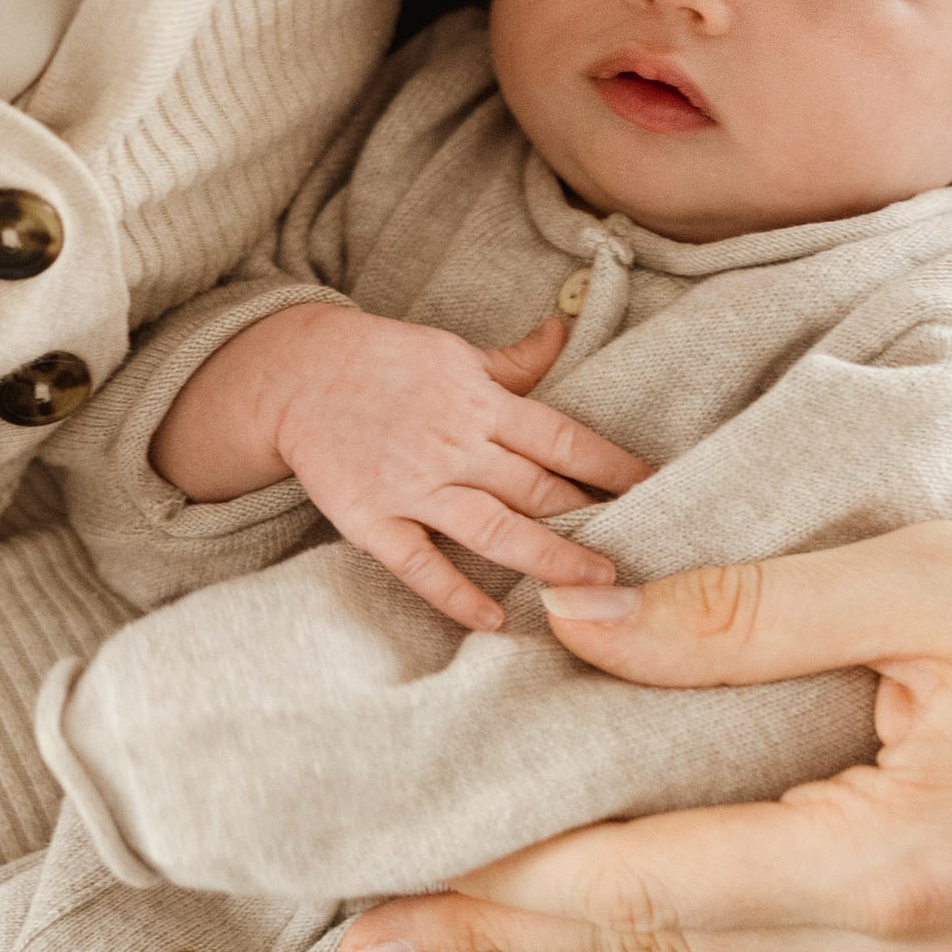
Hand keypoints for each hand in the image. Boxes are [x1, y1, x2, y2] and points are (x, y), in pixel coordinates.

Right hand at [158, 305, 650, 632]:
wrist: (293, 373)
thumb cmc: (382, 362)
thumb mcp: (453, 352)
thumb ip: (513, 362)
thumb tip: (564, 332)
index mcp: (481, 402)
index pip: (562, 439)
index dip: (612, 465)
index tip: (657, 487)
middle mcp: (455, 446)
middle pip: (538, 490)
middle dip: (593, 520)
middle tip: (644, 550)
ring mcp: (413, 486)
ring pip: (493, 529)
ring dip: (547, 559)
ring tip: (594, 586)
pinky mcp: (372, 519)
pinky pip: (420, 564)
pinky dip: (456, 593)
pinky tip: (494, 620)